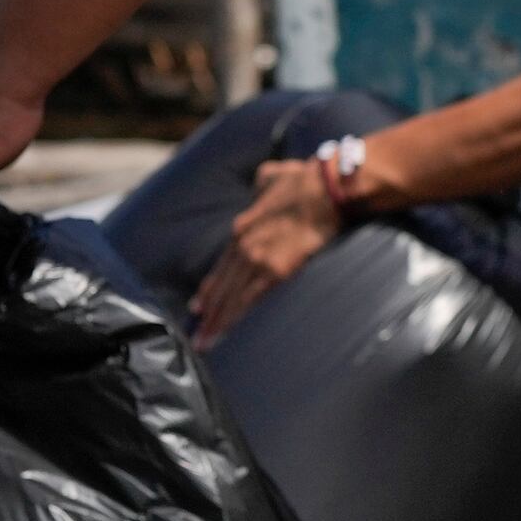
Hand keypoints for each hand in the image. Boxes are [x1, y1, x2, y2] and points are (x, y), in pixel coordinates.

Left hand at [190, 158, 347, 342]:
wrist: (324, 189)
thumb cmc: (304, 181)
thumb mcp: (272, 177)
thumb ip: (261, 186)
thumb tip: (262, 184)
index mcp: (242, 227)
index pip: (221, 265)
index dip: (209, 287)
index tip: (199, 305)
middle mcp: (243, 245)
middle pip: (220, 285)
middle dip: (207, 312)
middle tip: (196, 334)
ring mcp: (256, 259)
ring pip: (229, 297)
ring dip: (215, 321)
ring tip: (205, 342)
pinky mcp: (275, 271)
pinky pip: (249, 300)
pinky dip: (234, 318)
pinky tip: (225, 333)